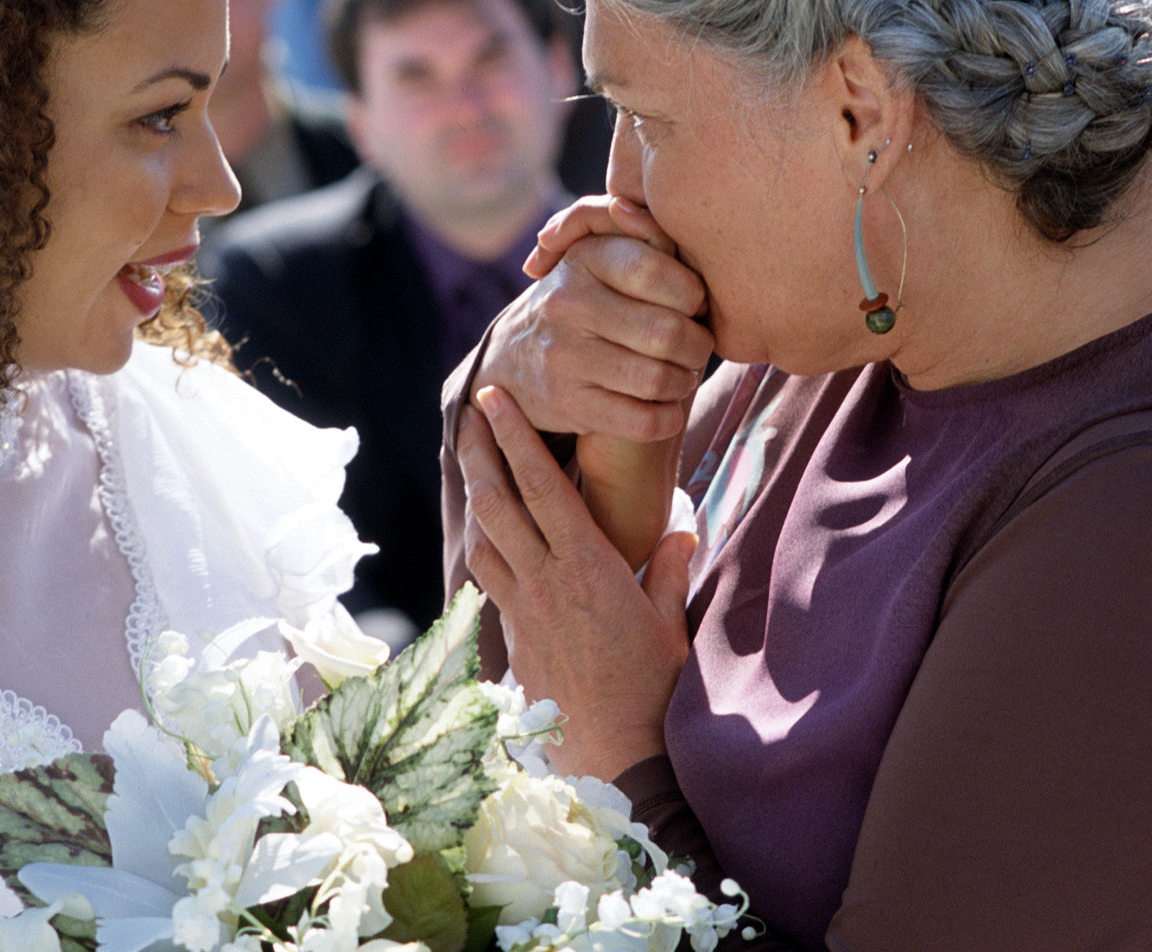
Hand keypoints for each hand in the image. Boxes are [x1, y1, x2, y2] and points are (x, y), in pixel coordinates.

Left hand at [461, 385, 695, 780]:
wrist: (617, 753)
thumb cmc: (653, 687)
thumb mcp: (669, 620)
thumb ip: (666, 568)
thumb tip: (680, 527)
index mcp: (587, 566)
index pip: (542, 486)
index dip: (517, 438)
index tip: (496, 399)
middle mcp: (546, 580)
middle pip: (497, 503)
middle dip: (481, 452)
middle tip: (470, 414)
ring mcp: (523, 608)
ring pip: (484, 538)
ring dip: (476, 496)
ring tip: (473, 463)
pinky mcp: (514, 635)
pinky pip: (491, 577)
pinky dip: (485, 545)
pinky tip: (488, 534)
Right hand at [480, 196, 713, 441]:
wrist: (515, 360)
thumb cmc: (584, 300)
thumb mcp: (600, 254)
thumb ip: (636, 229)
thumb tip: (634, 205)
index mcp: (584, 258)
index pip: (657, 272)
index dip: (692, 295)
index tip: (695, 306)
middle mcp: (567, 303)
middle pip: (667, 331)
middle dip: (697, 346)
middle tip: (696, 348)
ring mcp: (564, 356)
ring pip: (658, 378)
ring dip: (683, 383)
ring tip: (681, 375)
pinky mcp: (567, 404)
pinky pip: (641, 421)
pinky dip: (666, 419)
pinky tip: (666, 409)